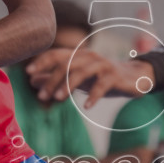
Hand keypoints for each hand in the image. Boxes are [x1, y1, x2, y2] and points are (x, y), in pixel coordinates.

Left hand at [26, 48, 154, 108]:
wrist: (135, 77)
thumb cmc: (102, 77)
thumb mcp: (77, 78)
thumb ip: (56, 78)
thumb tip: (32, 80)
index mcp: (79, 56)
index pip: (57, 55)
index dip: (42, 62)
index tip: (28, 72)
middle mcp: (89, 57)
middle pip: (67, 64)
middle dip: (52, 80)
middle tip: (42, 97)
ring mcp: (103, 65)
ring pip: (82, 72)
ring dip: (68, 85)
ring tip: (57, 99)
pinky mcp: (115, 76)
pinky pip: (102, 85)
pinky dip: (93, 95)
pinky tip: (86, 107)